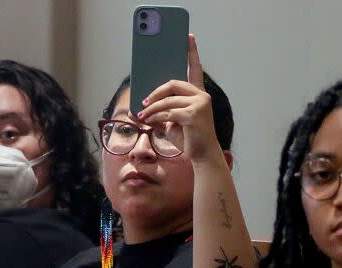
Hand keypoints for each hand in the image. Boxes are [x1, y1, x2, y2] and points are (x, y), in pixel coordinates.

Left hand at [136, 34, 222, 162]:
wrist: (201, 156)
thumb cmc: (188, 139)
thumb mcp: (172, 121)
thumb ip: (161, 111)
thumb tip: (139, 107)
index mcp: (198, 95)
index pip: (195, 69)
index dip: (192, 52)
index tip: (188, 36)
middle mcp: (202, 96)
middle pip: (173, 84)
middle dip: (155, 93)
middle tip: (144, 102)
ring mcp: (200, 104)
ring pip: (168, 100)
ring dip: (152, 109)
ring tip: (142, 116)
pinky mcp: (194, 114)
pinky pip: (168, 112)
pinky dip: (156, 117)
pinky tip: (149, 121)